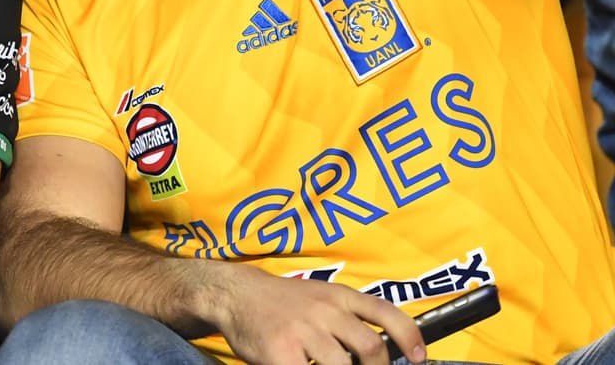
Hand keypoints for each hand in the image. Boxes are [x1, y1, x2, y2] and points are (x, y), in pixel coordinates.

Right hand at [212, 267, 424, 364]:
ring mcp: (302, 331)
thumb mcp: (319, 297)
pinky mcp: (281, 352)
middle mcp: (324, 309)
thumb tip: (380, 353)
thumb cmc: (282, 303)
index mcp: (338, 295)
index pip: (385, 312)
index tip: (418, 358)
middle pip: (371, 347)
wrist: (235, 295)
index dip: (409, 337)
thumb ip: (347, 318)